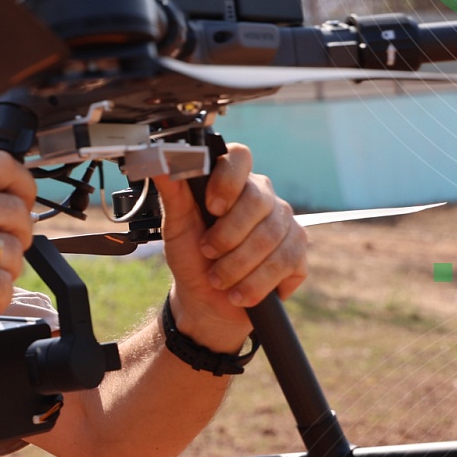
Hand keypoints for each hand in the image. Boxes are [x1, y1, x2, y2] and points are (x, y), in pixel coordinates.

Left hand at [151, 143, 307, 351]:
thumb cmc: (192, 256)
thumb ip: (172, 192)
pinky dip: (256, 283)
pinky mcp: (298, 252)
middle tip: (207, 253)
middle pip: (258, 201)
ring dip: (237, 265)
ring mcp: (285, 223)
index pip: (239, 157)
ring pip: (271, 236)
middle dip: (227, 236)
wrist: (206, 299)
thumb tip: (159, 161)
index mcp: (232, 182)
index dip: (227, 180)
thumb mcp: (176, 225)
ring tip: (218, 279)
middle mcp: (263, 196)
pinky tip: (239, 293)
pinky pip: (285, 262)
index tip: (211, 208)